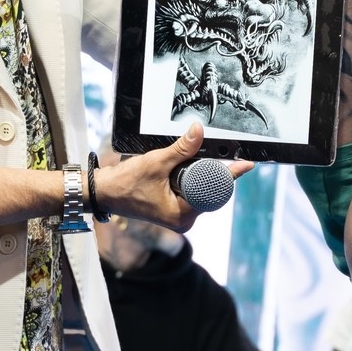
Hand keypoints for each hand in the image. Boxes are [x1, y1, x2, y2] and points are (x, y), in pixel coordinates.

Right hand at [94, 123, 252, 231]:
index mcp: (183, 215)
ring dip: (195, 172)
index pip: (215, 192)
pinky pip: (188, 190)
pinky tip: (182, 165)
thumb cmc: (125, 184)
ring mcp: (178, 214)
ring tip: (178, 162)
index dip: (230, 175)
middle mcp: (184, 218)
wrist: (104, 192)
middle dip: (208, 170)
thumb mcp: (156, 163)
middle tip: (201, 152)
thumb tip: (199, 132)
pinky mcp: (173, 208)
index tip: (247, 164)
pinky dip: (187, 176)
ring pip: (198, 188)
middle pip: (208, 190)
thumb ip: (181, 149)